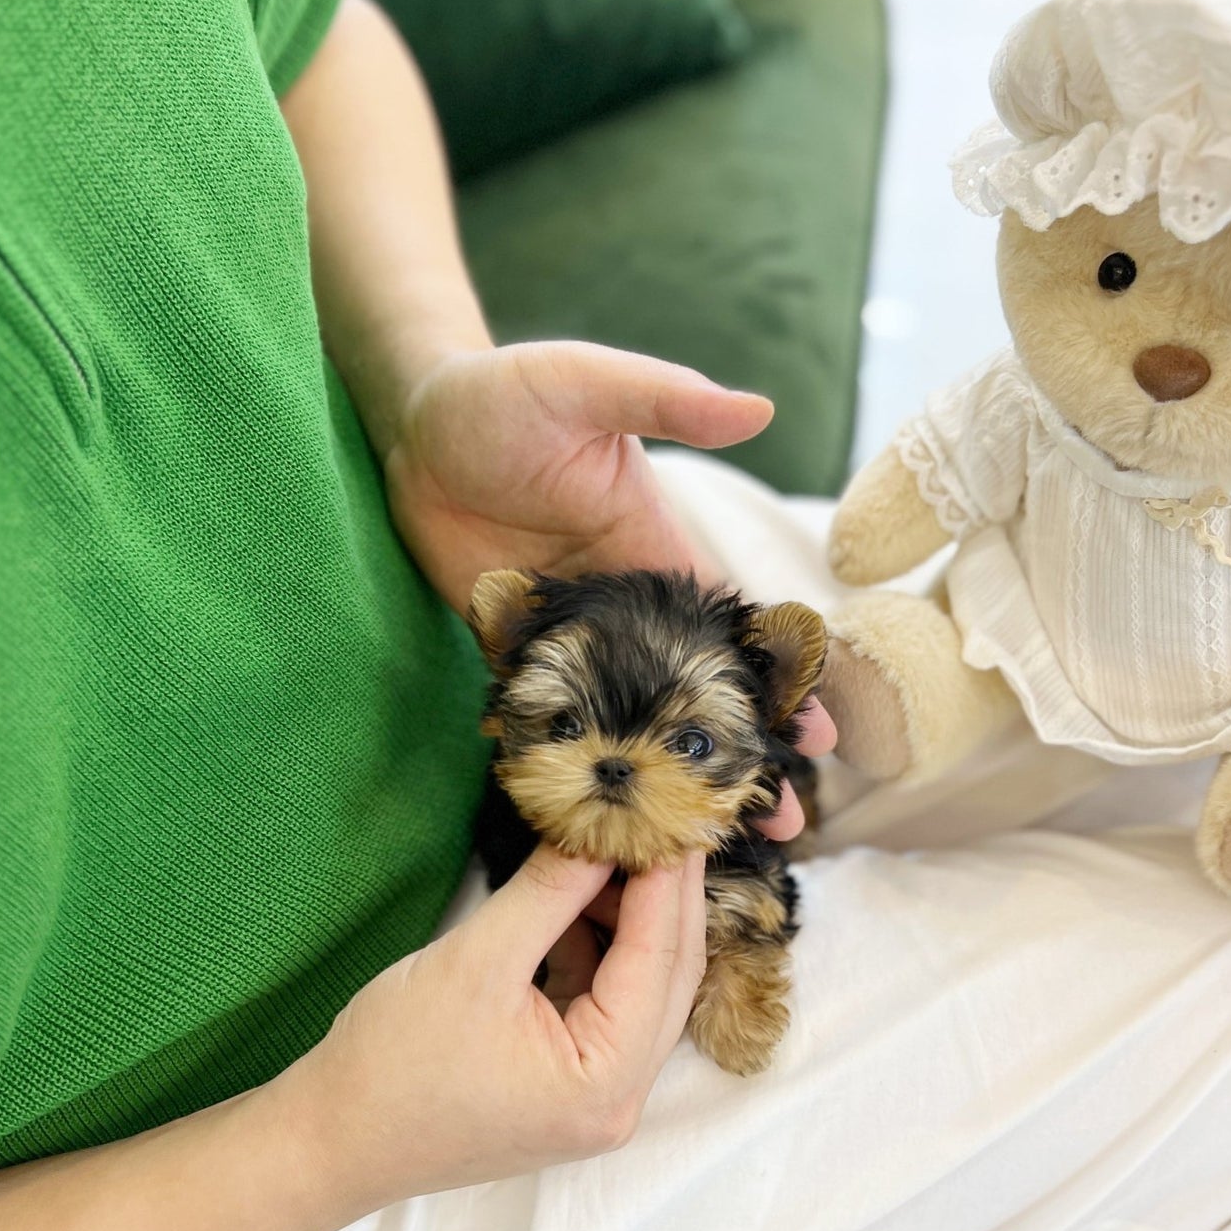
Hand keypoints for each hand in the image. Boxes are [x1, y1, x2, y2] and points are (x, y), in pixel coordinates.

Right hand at [285, 845, 707, 1208]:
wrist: (334, 1140)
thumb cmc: (392, 1062)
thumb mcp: (475, 960)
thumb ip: (549, 893)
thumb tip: (603, 832)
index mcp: (605, 1083)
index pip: (661, 959)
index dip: (666, 879)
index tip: (672, 812)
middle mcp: (620, 1102)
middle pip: (669, 979)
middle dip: (661, 898)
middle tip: (655, 822)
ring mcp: (599, 1101)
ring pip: (642, 992)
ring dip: (629, 923)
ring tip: (603, 853)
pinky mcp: (572, 1089)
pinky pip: (607, 1007)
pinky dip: (598, 953)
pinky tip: (574, 904)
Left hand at [387, 339, 834, 832]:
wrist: (411, 418)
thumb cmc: (505, 392)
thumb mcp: (588, 385)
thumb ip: (665, 400)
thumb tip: (758, 408)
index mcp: (656, 551)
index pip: (731, 629)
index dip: (776, 683)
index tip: (819, 735)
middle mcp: (622, 608)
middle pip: (688, 695)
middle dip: (735, 755)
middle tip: (780, 821)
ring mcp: (566, 639)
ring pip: (625, 724)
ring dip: (661, 780)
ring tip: (701, 845)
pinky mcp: (509, 655)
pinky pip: (546, 721)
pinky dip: (571, 770)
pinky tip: (592, 826)